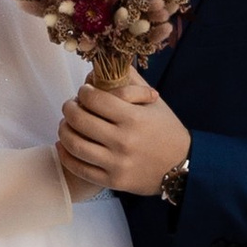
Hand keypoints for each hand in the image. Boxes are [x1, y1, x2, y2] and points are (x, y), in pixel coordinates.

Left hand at [56, 75, 190, 197]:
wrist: (182, 167)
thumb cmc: (166, 130)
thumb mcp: (154, 103)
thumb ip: (131, 81)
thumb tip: (107, 65)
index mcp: (134, 118)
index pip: (95, 99)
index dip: (84, 92)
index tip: (84, 91)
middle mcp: (124, 141)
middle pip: (80, 120)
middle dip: (69, 108)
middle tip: (70, 105)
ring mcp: (117, 163)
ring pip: (75, 145)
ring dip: (64, 131)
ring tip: (66, 124)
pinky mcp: (113, 181)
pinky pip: (80, 169)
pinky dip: (66, 156)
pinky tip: (64, 145)